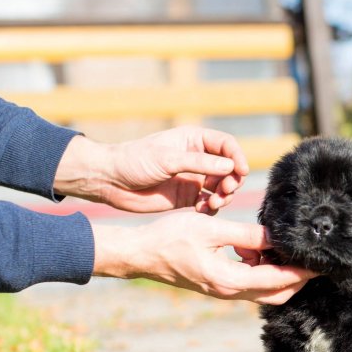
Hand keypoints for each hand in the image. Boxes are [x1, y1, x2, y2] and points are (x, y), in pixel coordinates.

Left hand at [55, 127, 248, 213]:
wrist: (110, 181)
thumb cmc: (134, 161)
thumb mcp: (167, 159)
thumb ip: (200, 163)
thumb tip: (230, 167)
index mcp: (194, 140)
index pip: (227, 145)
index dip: (237, 157)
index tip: (240, 172)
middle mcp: (198, 159)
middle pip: (229, 168)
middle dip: (232, 181)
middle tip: (223, 192)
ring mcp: (194, 178)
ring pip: (222, 187)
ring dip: (223, 196)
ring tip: (212, 203)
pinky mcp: (188, 196)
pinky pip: (210, 203)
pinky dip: (211, 208)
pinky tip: (200, 210)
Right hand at [92, 214, 314, 303]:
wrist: (141, 254)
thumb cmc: (170, 238)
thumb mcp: (212, 229)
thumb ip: (247, 234)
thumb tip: (277, 236)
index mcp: (230, 280)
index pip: (277, 281)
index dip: (302, 273)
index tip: (321, 265)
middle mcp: (229, 292)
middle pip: (277, 294)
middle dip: (298, 279)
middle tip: (314, 260)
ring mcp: (224, 292)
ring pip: (264, 290)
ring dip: (278, 272)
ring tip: (279, 246)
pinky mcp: (219, 286)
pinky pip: (249, 283)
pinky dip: (261, 269)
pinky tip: (253, 247)